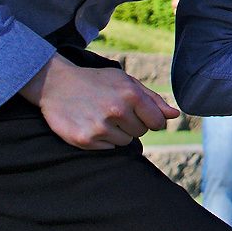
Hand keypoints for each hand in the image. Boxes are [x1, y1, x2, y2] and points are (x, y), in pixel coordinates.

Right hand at [20, 53, 179, 149]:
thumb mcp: (126, 82)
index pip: (157, 122)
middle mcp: (117, 110)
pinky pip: (108, 149)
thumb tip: (175, 115)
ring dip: (117, 133)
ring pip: (125, 142)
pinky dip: (102, 140)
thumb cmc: (97, 82)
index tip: (138, 113)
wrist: (56, 85)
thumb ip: (152, 100)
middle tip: (113, 111)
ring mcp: (100, 126)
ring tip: (100, 116)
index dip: (150, 119)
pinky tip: (90, 124)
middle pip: (141, 132)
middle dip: (131, 124)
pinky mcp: (85, 140)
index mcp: (130, 94)